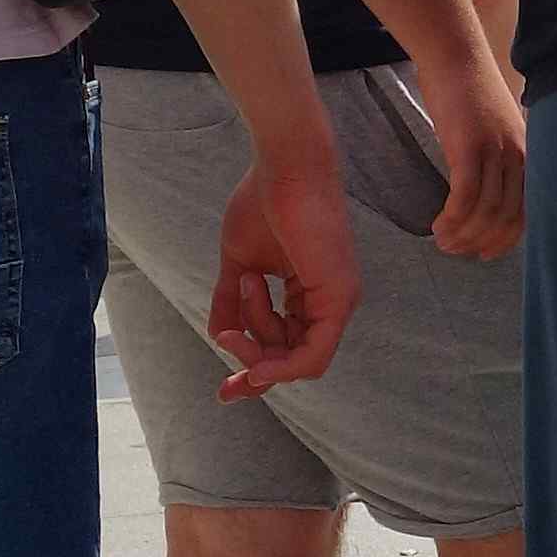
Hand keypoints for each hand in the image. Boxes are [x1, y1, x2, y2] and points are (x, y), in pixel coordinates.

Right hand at [204, 120, 361, 393]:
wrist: (283, 165)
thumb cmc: (264, 201)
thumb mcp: (239, 263)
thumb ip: (230, 301)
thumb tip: (217, 337)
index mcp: (310, 293)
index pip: (287, 348)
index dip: (254, 371)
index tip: (224, 391)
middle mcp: (330, 301)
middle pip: (290, 359)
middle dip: (251, 361)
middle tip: (224, 337)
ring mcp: (339, 301)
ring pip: (296, 360)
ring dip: (257, 344)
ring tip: (245, 287)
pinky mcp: (338, 297)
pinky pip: (312, 356)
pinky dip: (282, 366)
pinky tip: (255, 362)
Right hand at [410, 43, 527, 257]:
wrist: (455, 56)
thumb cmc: (469, 92)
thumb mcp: (495, 131)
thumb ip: (497, 161)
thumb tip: (484, 196)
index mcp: (530, 155)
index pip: (528, 211)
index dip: (507, 239)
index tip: (486, 253)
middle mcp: (520, 157)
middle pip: (507, 217)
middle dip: (481, 242)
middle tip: (457, 250)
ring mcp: (496, 152)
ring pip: (486, 211)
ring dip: (463, 234)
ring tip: (443, 242)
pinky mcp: (470, 147)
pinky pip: (465, 196)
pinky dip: (452, 218)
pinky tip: (438, 225)